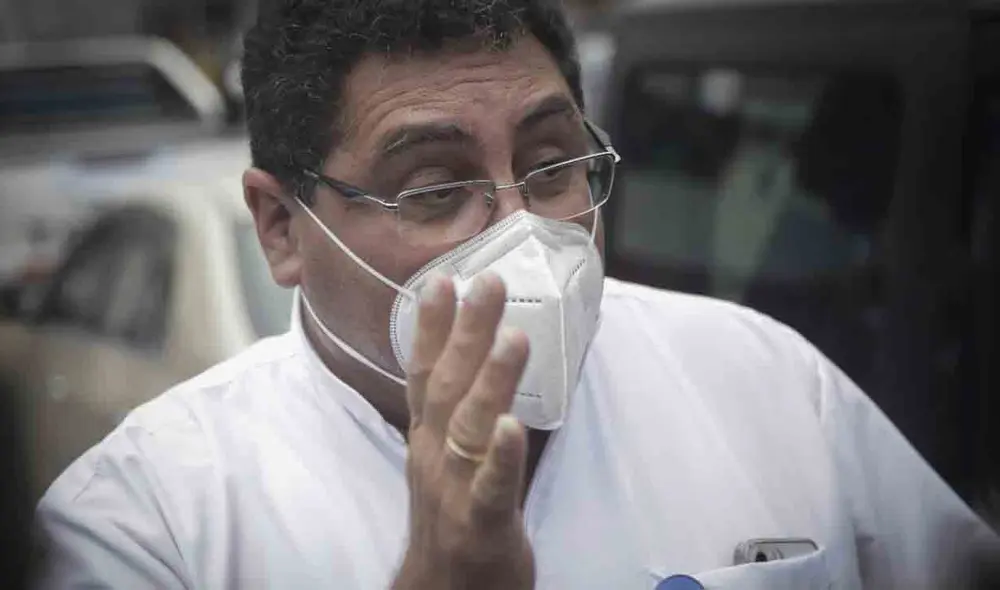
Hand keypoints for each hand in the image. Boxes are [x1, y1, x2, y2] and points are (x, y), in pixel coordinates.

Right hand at [392, 273, 533, 589]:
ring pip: (470, 427)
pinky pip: (491, 488)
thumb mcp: (445, 460)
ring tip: (512, 336)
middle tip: (488, 281)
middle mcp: (434, 456)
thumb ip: (459, 414)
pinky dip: (500, 456)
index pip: (425, 373)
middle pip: (448, 385)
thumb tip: (479, 362)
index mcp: (428, 439)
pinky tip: (513, 426)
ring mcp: (454, 490)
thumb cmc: (452, 520)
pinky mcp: (480, 525)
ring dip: (490, 380)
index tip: (440, 279)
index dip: (430, 326)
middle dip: (467, 330)